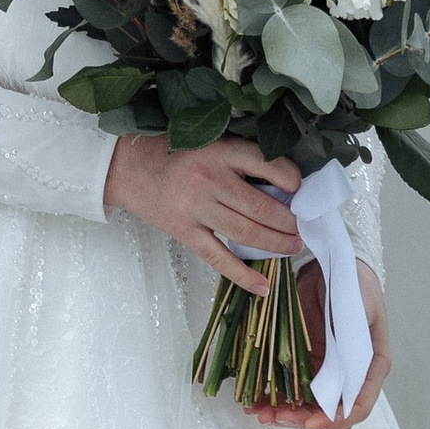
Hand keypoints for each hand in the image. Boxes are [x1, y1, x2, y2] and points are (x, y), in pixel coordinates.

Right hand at [105, 132, 303, 292]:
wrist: (127, 168)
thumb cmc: (172, 153)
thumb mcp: (208, 142)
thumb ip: (239, 158)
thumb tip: (281, 182)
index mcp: (219, 152)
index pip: (267, 165)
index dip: (291, 179)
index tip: (300, 189)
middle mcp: (210, 180)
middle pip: (261, 207)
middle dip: (289, 221)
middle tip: (302, 226)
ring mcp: (197, 210)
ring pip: (247, 233)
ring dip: (276, 244)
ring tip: (293, 247)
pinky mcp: (185, 233)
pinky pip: (219, 259)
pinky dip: (244, 275)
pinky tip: (263, 286)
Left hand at [254, 261, 390, 428]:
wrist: (332, 262)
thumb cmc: (353, 284)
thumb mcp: (357, 312)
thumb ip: (352, 347)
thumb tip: (344, 387)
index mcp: (370, 366)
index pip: (358, 406)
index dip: (334, 420)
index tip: (311, 423)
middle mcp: (348, 374)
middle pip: (328, 412)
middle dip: (301, 420)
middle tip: (275, 417)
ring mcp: (324, 370)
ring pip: (305, 406)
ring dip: (282, 413)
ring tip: (259, 412)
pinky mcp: (303, 362)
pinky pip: (288, 388)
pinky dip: (272, 397)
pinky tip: (254, 401)